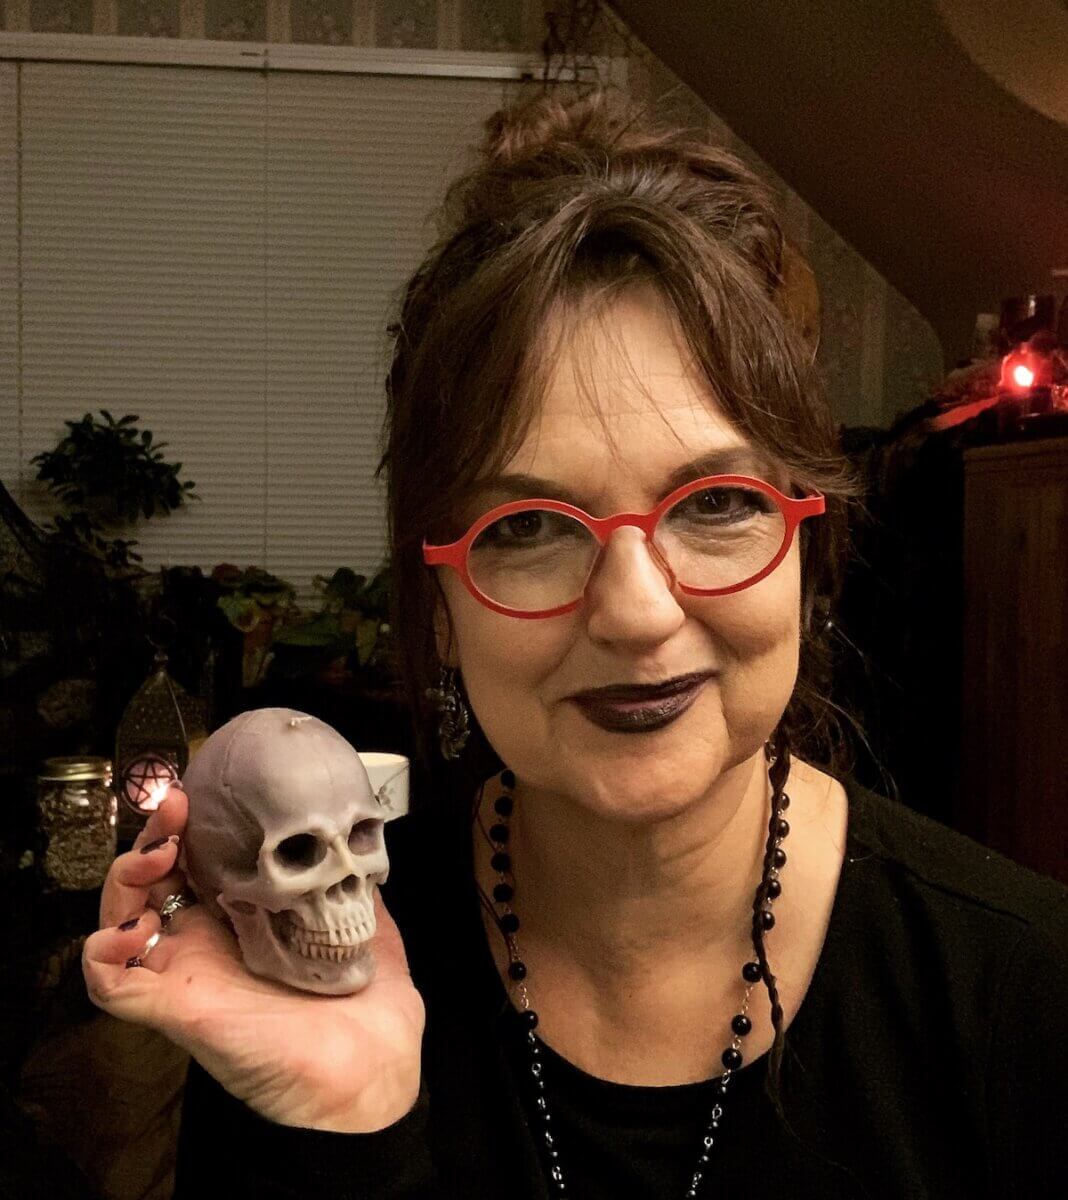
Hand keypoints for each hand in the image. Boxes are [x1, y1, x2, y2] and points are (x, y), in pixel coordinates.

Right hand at [83, 786, 424, 1132]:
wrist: (371, 1068)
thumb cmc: (368, 1003)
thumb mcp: (363, 919)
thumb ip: (347, 879)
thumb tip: (353, 834)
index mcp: (245, 919)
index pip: (196, 862)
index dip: (188, 825)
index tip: (198, 791)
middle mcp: (207, 942)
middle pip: (151, 881)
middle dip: (153, 836)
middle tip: (175, 808)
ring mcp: (186, 973)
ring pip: (118, 919)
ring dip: (125, 877)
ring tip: (159, 856)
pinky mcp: (174, 1008)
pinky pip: (109, 983)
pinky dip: (106, 948)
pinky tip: (140, 926)